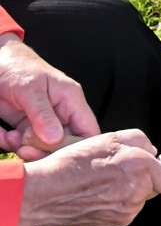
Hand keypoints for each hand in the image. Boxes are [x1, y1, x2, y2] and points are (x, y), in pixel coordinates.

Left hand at [0, 34, 98, 159]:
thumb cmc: (17, 66)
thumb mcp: (30, 89)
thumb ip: (43, 113)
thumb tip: (55, 138)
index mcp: (70, 100)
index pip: (88, 130)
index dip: (81, 147)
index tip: (63, 159)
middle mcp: (60, 113)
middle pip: (64, 144)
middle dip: (45, 151)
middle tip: (27, 150)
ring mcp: (42, 121)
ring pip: (43, 147)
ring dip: (26, 149)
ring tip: (13, 140)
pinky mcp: (25, 126)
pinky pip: (24, 144)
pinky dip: (13, 144)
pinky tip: (5, 135)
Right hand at [17, 131, 160, 225]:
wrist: (42, 194)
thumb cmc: (72, 164)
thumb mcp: (108, 138)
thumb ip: (140, 142)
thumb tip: (152, 154)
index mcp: (140, 169)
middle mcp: (136, 194)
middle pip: (154, 185)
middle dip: (143, 175)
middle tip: (120, 165)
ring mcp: (125, 212)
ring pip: (138, 197)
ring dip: (127, 187)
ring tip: (102, 178)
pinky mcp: (113, 224)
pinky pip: (124, 208)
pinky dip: (116, 200)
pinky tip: (97, 191)